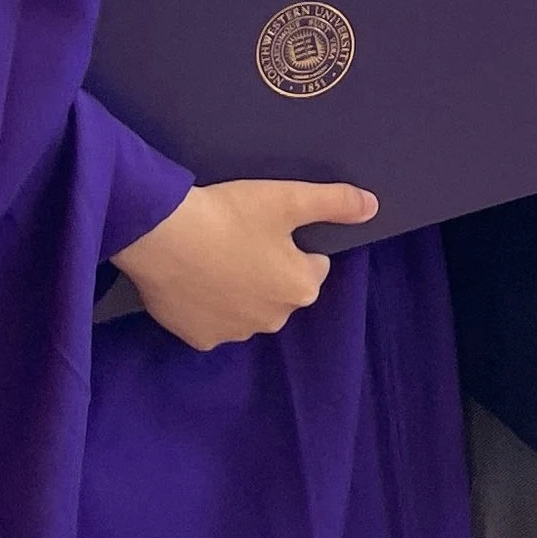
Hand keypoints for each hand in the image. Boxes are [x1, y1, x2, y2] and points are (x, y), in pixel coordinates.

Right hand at [110, 179, 376, 351]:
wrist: (163, 236)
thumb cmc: (230, 214)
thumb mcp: (287, 198)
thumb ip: (334, 202)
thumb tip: (372, 206)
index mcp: (300, 287)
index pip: (313, 267)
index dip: (293, 244)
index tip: (267, 227)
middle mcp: (274, 319)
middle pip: (280, 291)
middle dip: (267, 270)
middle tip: (239, 238)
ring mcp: (235, 333)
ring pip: (247, 308)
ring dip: (239, 289)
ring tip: (214, 255)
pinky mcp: (200, 339)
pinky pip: (213, 322)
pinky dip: (208, 305)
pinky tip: (194, 279)